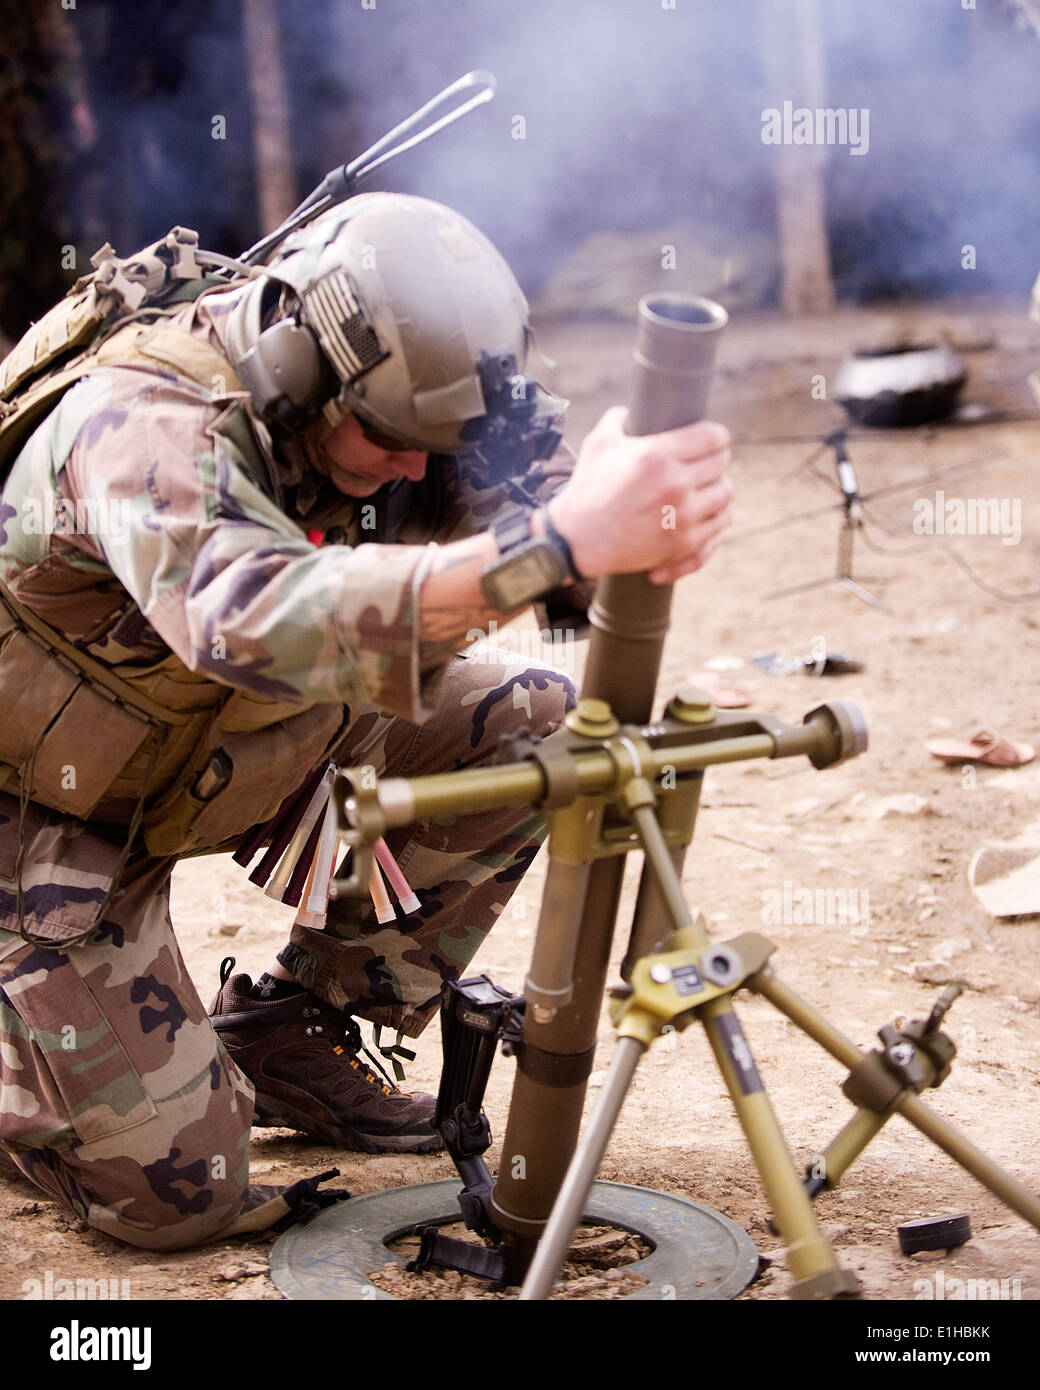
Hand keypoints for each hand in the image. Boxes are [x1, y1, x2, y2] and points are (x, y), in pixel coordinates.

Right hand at [547, 406, 732, 583]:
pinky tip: (705, 513)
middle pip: (721, 463)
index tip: (713, 438)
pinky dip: (714, 518)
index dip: (716, 435)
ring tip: (707, 487)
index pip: (712, 436)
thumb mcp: (599, 444)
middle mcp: (674, 485)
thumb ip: (618, 418)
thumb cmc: (586, 489)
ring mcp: (681, 517)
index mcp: (656, 455)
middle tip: (706, 462)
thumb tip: (631, 410)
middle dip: (715, 459)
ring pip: (725, 494)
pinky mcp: (682, 544)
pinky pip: (717, 526)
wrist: (575, 540)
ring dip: (717, 488)